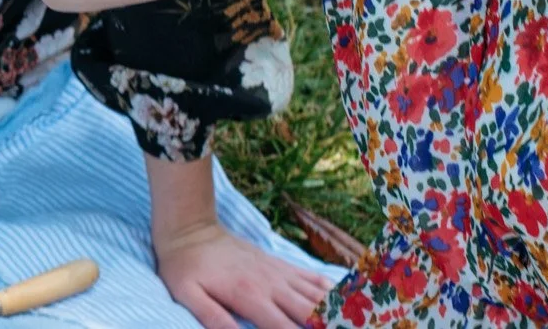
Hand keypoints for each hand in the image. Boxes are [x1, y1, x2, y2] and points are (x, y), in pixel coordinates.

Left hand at [154, 222, 335, 328]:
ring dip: (342, 314)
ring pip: (320, 297)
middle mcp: (272, 285)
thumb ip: (213, 319)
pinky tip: (353, 304)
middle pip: (313, 315)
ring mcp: (280, 274)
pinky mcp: (282, 265)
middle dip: (333, 327)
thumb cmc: (185, 268)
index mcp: (250, 296)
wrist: (189, 229)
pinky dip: (335, 293)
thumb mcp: (188, 295)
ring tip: (362, 323)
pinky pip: (315, 280)